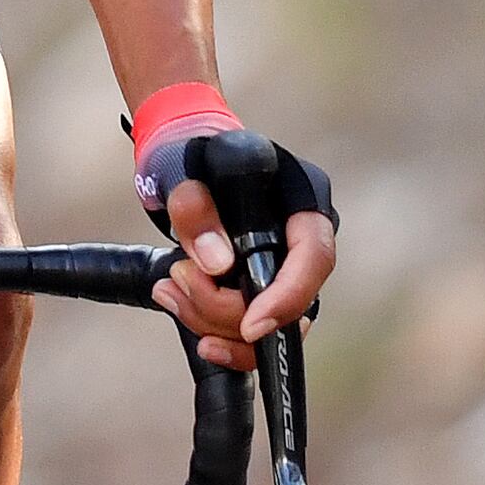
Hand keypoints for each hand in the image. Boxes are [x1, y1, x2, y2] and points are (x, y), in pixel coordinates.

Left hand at [141, 127, 337, 366]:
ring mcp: (283, 269)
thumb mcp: (183, 170)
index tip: (251, 326)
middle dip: (225, 308)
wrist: (183, 164)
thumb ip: (195, 208)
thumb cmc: (191, 156)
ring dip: (208, 319)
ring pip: (264, 324)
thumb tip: (217, 264)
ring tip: (168, 286)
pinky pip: (245, 329)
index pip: (315, 258)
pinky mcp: (260, 290)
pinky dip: (207, 327)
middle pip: (288, 304)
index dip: (288, 297)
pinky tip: (176, 301)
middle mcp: (301, 241)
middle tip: (178, 276)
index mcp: (301, 199)